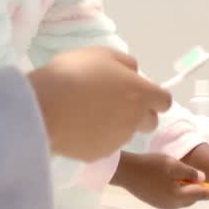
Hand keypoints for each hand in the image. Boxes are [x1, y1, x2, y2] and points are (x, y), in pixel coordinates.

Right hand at [29, 47, 170, 161]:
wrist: (44, 107)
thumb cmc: (73, 73)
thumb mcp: (101, 54)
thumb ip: (125, 63)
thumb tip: (134, 73)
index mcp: (140, 93)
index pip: (164, 101)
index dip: (153, 96)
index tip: (136, 91)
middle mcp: (134, 120)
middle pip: (150, 122)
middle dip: (139, 115)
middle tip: (114, 104)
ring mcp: (118, 140)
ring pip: (126, 134)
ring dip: (115, 125)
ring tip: (88, 113)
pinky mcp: (99, 155)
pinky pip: (103, 145)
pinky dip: (96, 138)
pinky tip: (76, 127)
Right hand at [111, 151, 208, 208]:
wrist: (125, 172)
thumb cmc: (150, 166)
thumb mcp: (172, 165)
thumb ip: (189, 172)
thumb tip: (203, 179)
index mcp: (179, 196)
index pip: (201, 195)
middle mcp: (173, 205)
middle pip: (191, 198)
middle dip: (197, 190)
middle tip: (200, 179)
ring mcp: (163, 205)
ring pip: (181, 199)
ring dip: (186, 190)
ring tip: (183, 177)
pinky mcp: (155, 202)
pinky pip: (172, 198)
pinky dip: (176, 191)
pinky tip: (170, 181)